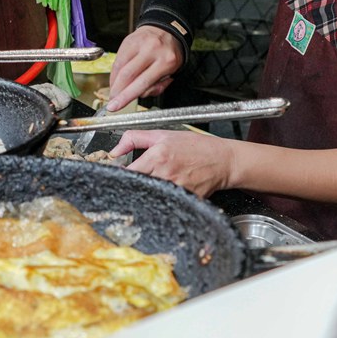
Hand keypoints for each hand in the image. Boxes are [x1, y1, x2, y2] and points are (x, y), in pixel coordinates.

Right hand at [106, 26, 183, 110]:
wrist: (165, 30)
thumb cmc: (168, 53)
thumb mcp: (171, 72)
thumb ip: (157, 86)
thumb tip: (138, 95)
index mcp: (166, 61)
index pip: (143, 83)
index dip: (126, 97)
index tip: (115, 106)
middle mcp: (152, 50)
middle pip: (128, 75)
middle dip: (117, 92)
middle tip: (112, 102)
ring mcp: (139, 44)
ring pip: (120, 68)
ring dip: (114, 83)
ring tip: (115, 91)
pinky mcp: (128, 41)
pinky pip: (117, 60)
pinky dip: (114, 73)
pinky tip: (116, 79)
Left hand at [111, 130, 237, 198]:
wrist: (222, 160)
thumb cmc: (195, 147)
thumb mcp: (163, 134)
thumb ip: (135, 138)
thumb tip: (114, 150)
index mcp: (158, 156)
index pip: (128, 173)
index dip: (120, 176)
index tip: (118, 176)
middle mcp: (165, 173)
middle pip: (138, 186)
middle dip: (132, 186)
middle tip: (133, 183)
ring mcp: (176, 188)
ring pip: (151, 197)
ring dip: (147, 194)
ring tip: (151, 187)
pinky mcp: (185, 199)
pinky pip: (166, 203)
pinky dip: (163, 200)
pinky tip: (164, 194)